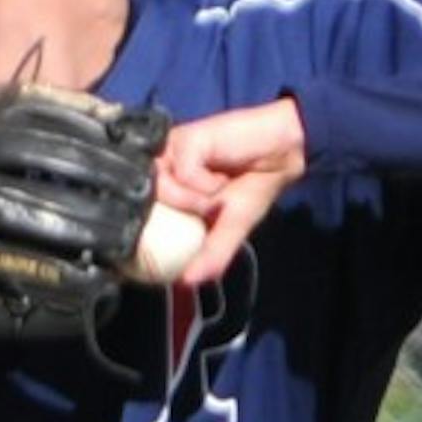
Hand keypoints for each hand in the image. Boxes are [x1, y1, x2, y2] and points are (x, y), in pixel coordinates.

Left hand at [155, 97, 305, 284]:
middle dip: (180, 215)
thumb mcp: (230, 229)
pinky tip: (220, 176)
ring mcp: (171, 151)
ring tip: (217, 190)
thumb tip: (185, 282)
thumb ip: (210, 255)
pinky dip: (206, 184)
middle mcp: (163, 166)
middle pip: (146, 203)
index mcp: (168, 185)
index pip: (140, 211)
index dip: (150, 229)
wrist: (281, 154)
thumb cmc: (253, 185)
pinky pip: (184, 175)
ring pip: (163, 189)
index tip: (162, 244)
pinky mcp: (185, 139)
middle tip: (206, 210)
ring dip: (194, 200)